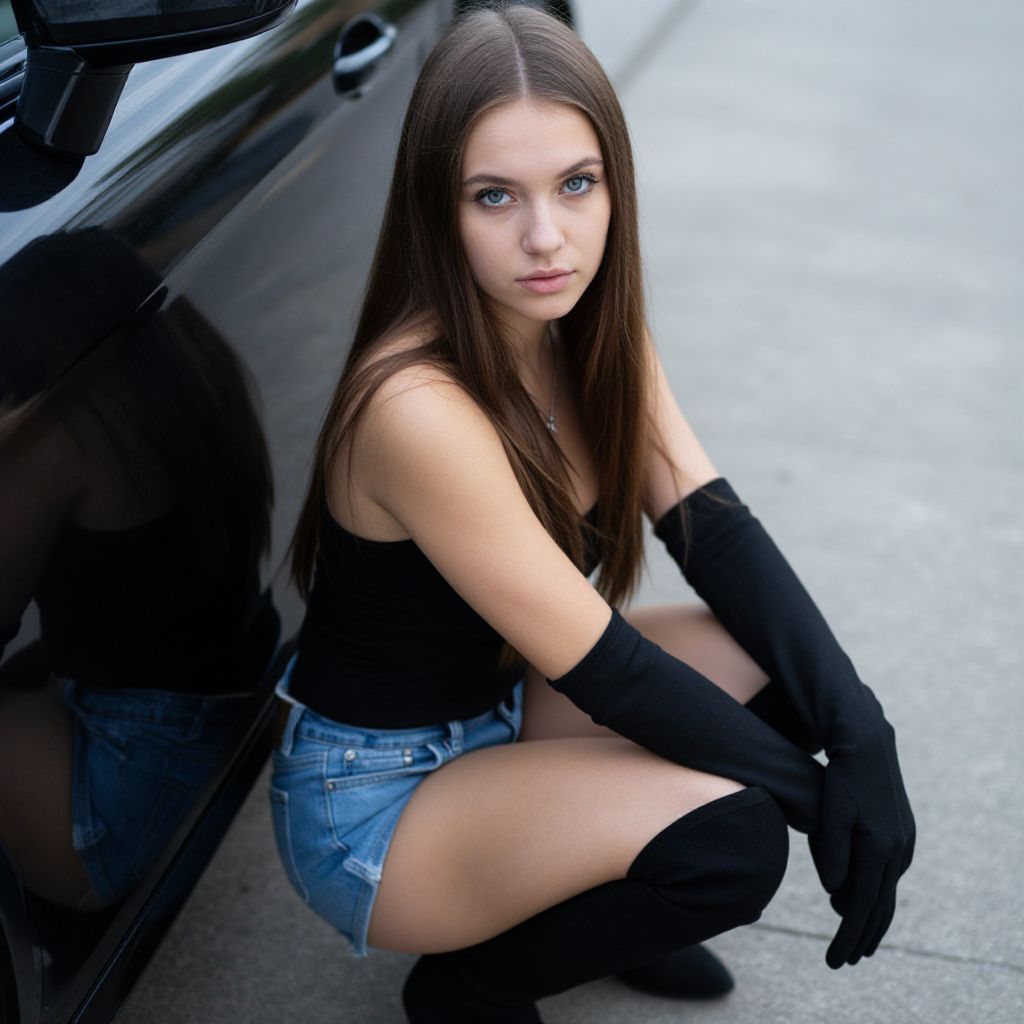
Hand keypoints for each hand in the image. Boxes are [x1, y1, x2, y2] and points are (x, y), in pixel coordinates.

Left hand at [808, 724, 914, 967]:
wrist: (868, 745)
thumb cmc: (842, 778)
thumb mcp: (830, 814)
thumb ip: (833, 853)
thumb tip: (835, 892)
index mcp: (878, 849)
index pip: (861, 906)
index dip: (847, 936)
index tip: (834, 960)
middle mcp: (897, 852)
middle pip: (879, 907)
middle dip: (860, 937)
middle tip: (842, 961)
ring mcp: (904, 844)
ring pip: (887, 892)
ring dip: (871, 919)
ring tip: (857, 942)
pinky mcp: (902, 835)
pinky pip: (889, 875)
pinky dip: (877, 894)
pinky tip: (866, 901)